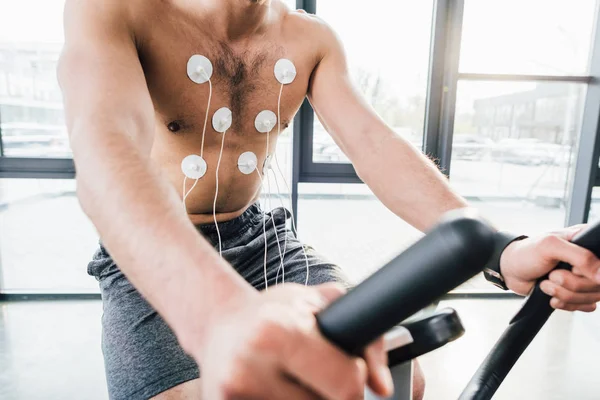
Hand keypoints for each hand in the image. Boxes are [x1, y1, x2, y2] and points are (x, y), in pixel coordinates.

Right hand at [195, 283, 392, 399]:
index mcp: (276, 332)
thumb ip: (366, 337)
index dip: (354, 380)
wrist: (217, 327)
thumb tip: (383, 385)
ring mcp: (232, 398)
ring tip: (290, 381)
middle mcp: (249, 369)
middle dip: (328, 394)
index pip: (345, 385)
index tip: (347, 372)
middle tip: (313, 375)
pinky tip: (275, 390)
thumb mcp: (319, 303)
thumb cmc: (272, 313)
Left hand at [500, 225, 599, 311]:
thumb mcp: (550, 246)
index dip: (588, 272)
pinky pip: (585, 307)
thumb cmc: (526, 253)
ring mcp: (585, 278)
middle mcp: (591, 261)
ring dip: (564, 294)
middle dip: (570, 284)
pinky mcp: (578, 293)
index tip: (572, 268)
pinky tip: (552, 296)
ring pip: (592, 297)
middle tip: (551, 275)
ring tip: (547, 283)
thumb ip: (580, 257)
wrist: (510, 270)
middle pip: (598, 284)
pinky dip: (566, 304)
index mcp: (588, 243)